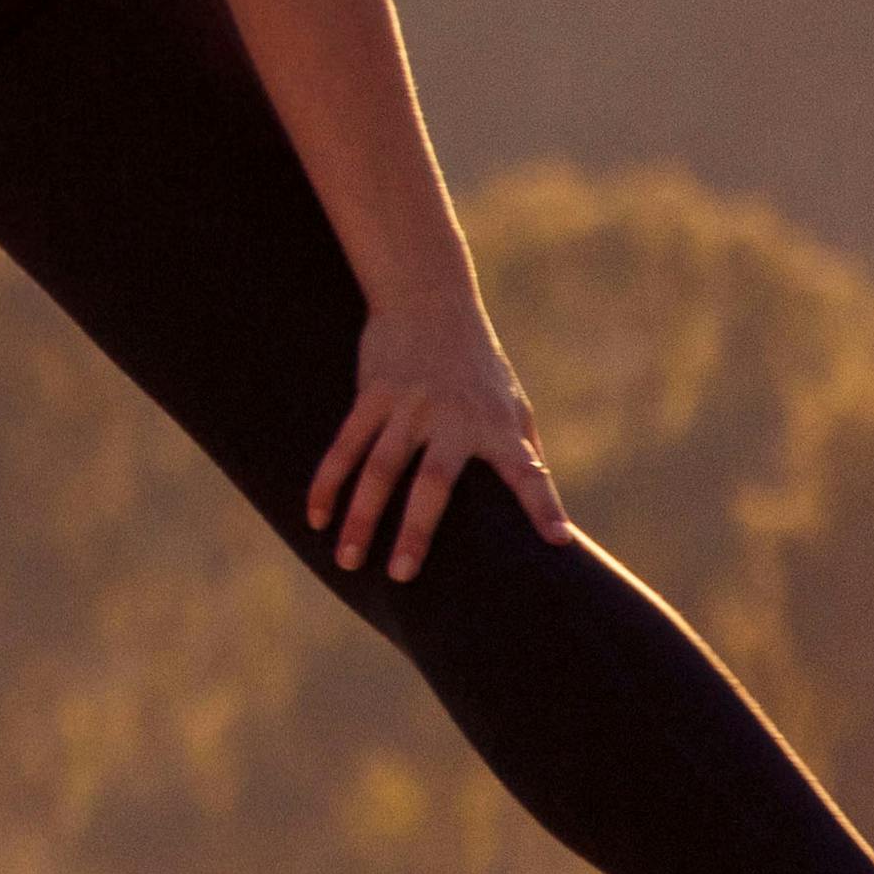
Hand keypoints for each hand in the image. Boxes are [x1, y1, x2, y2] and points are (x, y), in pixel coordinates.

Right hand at [308, 303, 568, 578]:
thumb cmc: (479, 363)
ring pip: (378, 469)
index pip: (527, 472)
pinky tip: (316, 516)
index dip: (543, 506)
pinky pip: (345, 445)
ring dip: (361, 517)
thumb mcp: (512, 402)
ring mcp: (409, 405)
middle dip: (416, 531)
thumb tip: (544, 510)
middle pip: (431, 483)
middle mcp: (453, 417)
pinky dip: (328, 483)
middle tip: (403, 575)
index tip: (557, 541)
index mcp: (498, 425)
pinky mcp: (374, 394)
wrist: (430, 298)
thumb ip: (522, 453)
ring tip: (349, 560)